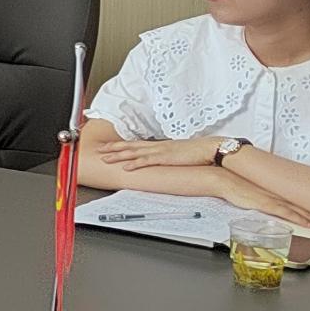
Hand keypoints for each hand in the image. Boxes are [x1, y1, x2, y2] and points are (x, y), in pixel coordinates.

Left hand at [92, 134, 220, 170]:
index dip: (121, 145)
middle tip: (100, 150)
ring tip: (105, 158)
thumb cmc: (196, 152)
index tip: (109, 146)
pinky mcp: (166, 158)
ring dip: (118, 155)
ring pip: (134, 152)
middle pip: (130, 146)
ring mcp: (160, 151)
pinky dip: (135, 163)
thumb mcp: (178, 153)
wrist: (209, 149)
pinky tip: (125, 167)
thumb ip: (167, 155)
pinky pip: (147, 161)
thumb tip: (161, 159)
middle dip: (114, 148)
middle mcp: (157, 146)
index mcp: (160, 145)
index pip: (136, 144)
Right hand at [210, 168, 309, 228]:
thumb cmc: (237, 183)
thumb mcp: (258, 189)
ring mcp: (275, 198)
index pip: (308, 199)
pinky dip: (301, 219)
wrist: (222, 177)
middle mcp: (282, 193)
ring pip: (304, 210)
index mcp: (282, 189)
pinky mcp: (266, 203)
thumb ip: (271, 196)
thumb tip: (281, 203)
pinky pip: (287, 213)